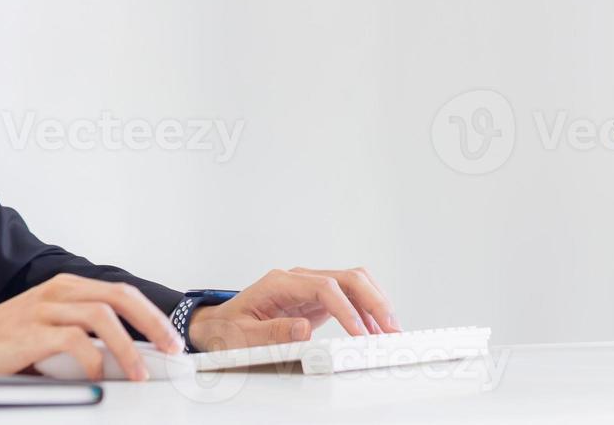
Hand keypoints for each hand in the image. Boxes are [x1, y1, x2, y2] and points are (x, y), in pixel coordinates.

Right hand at [0, 273, 182, 380]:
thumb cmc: (9, 339)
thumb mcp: (52, 329)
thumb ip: (84, 335)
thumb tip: (126, 358)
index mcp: (68, 288)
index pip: (121, 292)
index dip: (151, 314)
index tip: (170, 338)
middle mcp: (60, 291)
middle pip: (119, 296)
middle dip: (151, 323)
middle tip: (170, 348)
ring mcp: (46, 308)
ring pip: (101, 315)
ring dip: (127, 345)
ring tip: (140, 372)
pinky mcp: (33, 330)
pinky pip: (73, 339)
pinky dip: (92, 358)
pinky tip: (99, 375)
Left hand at [186, 266, 400, 352]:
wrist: (220, 325)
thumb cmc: (229, 329)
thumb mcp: (243, 336)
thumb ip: (272, 332)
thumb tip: (304, 328)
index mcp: (280, 282)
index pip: (325, 287)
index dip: (347, 310)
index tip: (362, 334)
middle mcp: (299, 278)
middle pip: (347, 277)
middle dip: (374, 301)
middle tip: (392, 330)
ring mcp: (310, 286)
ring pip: (353, 283)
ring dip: (376, 304)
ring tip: (391, 331)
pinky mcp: (317, 298)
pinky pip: (349, 298)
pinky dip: (367, 312)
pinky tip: (376, 330)